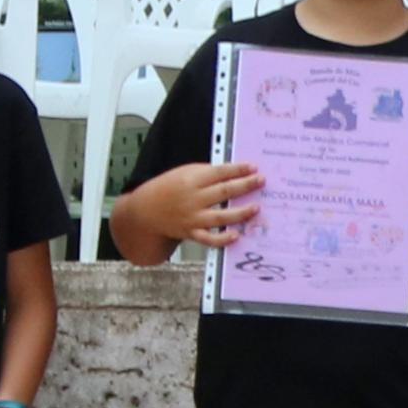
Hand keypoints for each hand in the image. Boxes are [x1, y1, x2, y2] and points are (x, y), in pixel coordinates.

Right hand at [118, 158, 263, 251]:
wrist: (147, 210)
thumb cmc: (170, 188)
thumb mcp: (184, 173)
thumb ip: (207, 174)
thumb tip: (235, 174)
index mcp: (191, 179)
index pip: (219, 173)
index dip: (238, 169)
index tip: (253, 167)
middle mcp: (193, 198)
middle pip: (223, 192)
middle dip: (244, 186)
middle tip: (261, 181)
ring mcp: (193, 217)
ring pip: (220, 216)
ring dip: (240, 212)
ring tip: (256, 207)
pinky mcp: (192, 233)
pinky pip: (209, 239)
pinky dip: (222, 239)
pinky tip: (236, 235)